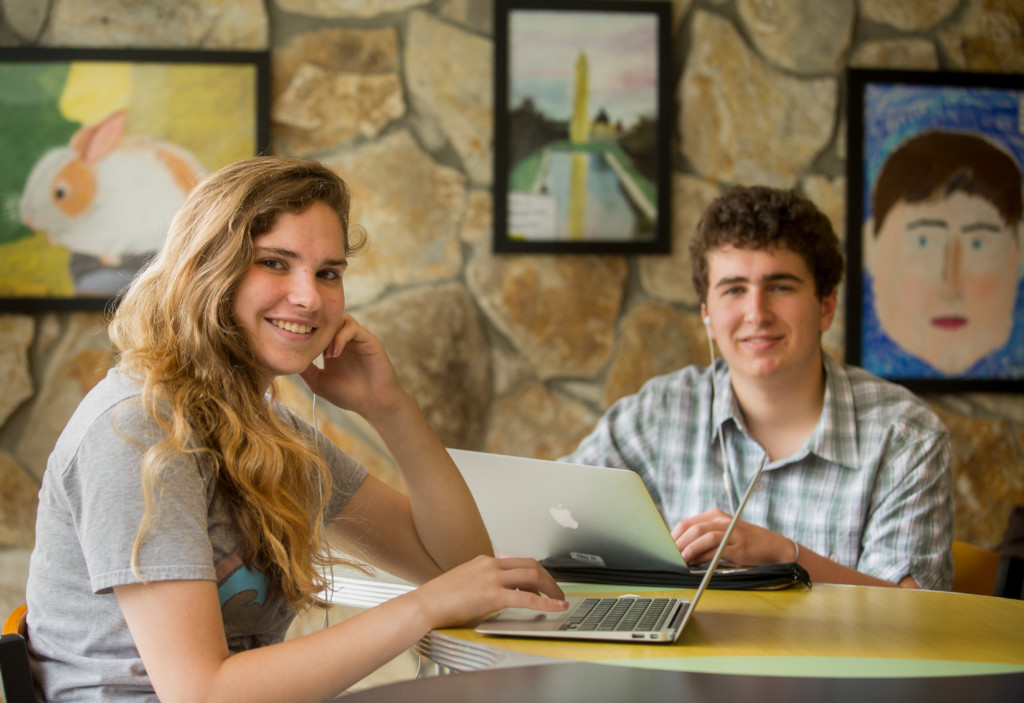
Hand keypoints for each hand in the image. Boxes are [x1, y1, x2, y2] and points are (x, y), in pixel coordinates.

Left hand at [298, 314, 403, 417]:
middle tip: (308, 346)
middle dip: (315, 328)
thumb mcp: (318, 382)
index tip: (295, 345)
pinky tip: (333, 355)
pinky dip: (340, 338)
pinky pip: (352, 328)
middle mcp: (345, 338)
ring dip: (328, 333)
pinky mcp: (368, 339)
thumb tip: (284, 359)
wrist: (374, 404)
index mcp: (333, 345)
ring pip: (339, 318)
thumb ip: (305, 369)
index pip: (317, 326)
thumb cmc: (348, 395)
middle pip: (327, 317)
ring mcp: (357, 337)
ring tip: (323, 354)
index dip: (305, 331)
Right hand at [408, 555, 567, 629]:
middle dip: (549, 579)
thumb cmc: (439, 599)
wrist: (424, 605)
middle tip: (557, 591)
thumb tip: (499, 590)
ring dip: (551, 588)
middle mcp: (491, 565)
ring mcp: (492, 579)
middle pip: (532, 565)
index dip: (536, 574)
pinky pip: (527, 599)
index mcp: (484, 561)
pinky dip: (546, 603)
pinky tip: (556, 607)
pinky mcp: (493, 596)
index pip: (519, 562)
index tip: (543, 585)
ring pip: (533, 577)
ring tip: (559, 600)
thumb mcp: (465, 581)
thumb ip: (482, 581)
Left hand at [670, 508, 795, 566]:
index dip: (674, 535)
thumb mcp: (724, 534)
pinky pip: (716, 549)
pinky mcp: (738, 546)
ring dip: (689, 548)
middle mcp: (722, 520)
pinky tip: (695, 562)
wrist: (774, 547)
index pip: (688, 523)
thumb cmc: (745, 543)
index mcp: (715, 516)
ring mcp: (731, 532)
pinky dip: (703, 555)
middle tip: (669, 555)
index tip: (666, 547)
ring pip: (703, 536)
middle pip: (693, 528)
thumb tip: (681, 550)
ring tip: (680, 559)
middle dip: (678, 543)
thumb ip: (704, 538)